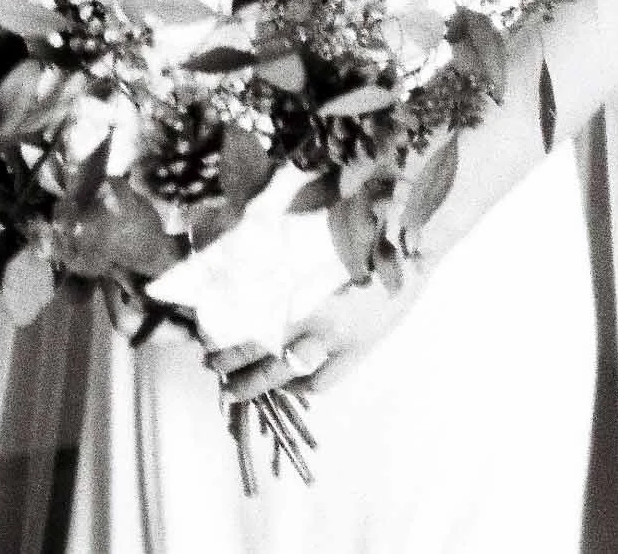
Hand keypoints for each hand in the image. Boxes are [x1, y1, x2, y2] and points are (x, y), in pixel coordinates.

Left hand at [209, 249, 431, 399]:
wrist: (411, 246)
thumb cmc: (362, 229)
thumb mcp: (311, 241)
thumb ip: (281, 258)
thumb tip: (243, 260)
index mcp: (303, 297)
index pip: (254, 331)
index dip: (228, 345)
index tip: (206, 346)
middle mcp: (318, 328)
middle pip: (267, 362)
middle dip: (237, 373)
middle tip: (214, 373)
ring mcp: (340, 345)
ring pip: (292, 377)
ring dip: (263, 385)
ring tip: (238, 388)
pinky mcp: (359, 351)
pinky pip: (322, 381)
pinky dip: (302, 385)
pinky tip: (291, 383)